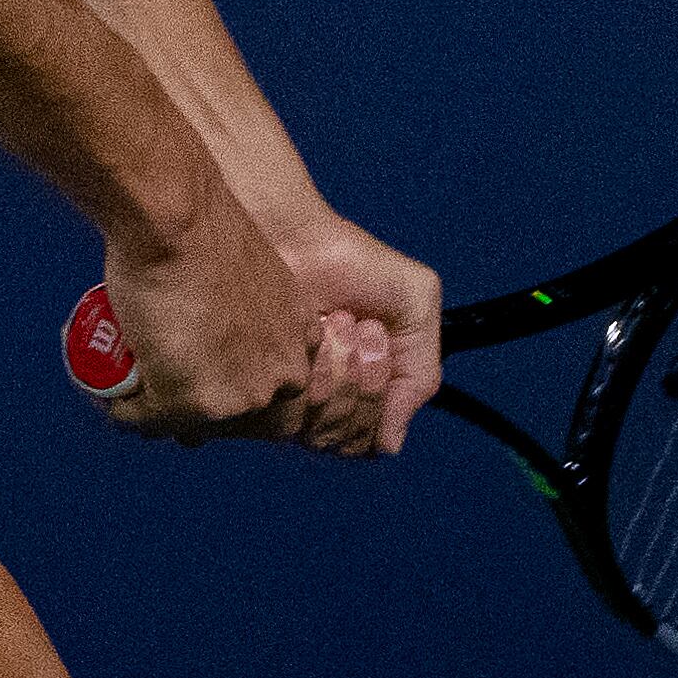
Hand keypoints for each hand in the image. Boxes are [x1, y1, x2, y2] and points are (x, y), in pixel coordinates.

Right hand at [99, 184, 312, 443]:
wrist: (176, 214)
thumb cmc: (204, 226)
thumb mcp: (248, 271)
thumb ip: (251, 302)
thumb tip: (222, 314)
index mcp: (300, 342)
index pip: (271, 389)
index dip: (229, 383)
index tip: (198, 364)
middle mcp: (278, 379)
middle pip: (230, 417)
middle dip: (195, 408)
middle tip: (159, 375)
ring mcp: (234, 398)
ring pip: (186, 425)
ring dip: (154, 412)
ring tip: (126, 383)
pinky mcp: (187, 404)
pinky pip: (143, 420)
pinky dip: (122, 411)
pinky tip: (106, 393)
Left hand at [272, 208, 441, 457]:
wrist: (301, 235)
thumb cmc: (355, 264)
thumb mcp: (416, 308)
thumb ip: (421, 377)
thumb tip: (389, 443)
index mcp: (360, 397)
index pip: (373, 442)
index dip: (380, 397)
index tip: (377, 336)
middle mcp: (321, 407)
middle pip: (347, 442)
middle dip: (363, 381)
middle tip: (358, 325)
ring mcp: (287, 400)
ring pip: (319, 434)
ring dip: (338, 372)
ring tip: (334, 320)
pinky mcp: (256, 388)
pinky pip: (289, 417)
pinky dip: (310, 371)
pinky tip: (309, 329)